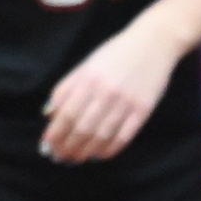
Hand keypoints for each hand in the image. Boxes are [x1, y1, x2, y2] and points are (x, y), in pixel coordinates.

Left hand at [42, 20, 185, 162]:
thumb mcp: (86, 66)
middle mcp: (107, 92)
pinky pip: (124, 136)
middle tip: (60, 157)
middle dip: (68, 147)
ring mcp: (126, 102)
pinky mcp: (143, 110)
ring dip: (86, 152)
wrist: (154, 42)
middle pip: (83, 128)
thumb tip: (48, 114)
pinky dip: (109, 149)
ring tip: (76, 158)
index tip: (47, 146)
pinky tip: (99, 155)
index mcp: (89, 80)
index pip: (67, 114)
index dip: (55, 133)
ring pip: (102, 136)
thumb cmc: (115, 54)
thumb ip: (66, 89)